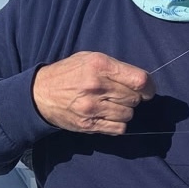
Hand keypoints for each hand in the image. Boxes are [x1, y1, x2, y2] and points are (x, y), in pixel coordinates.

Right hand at [32, 52, 154, 134]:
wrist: (39, 94)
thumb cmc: (69, 73)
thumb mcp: (90, 58)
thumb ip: (116, 68)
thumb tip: (143, 82)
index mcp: (99, 66)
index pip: (140, 80)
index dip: (149, 86)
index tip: (147, 89)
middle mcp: (96, 86)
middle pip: (135, 98)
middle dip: (134, 97)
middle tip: (122, 94)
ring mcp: (92, 107)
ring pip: (129, 114)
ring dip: (125, 110)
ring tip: (112, 104)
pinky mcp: (89, 124)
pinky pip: (119, 128)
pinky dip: (118, 123)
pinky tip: (108, 115)